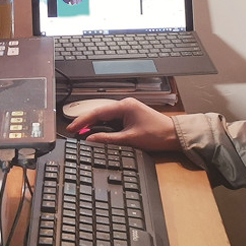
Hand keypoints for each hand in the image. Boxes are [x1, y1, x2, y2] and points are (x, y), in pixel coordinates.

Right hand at [66, 98, 181, 150]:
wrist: (174, 136)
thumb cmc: (157, 134)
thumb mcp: (129, 139)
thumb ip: (107, 139)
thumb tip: (90, 140)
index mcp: (124, 106)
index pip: (98, 112)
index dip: (83, 120)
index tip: (71, 127)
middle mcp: (125, 105)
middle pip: (99, 113)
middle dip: (86, 123)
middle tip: (74, 132)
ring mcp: (128, 111)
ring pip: (105, 118)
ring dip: (95, 126)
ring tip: (82, 134)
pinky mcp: (130, 117)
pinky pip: (113, 121)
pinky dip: (104, 128)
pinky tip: (97, 134)